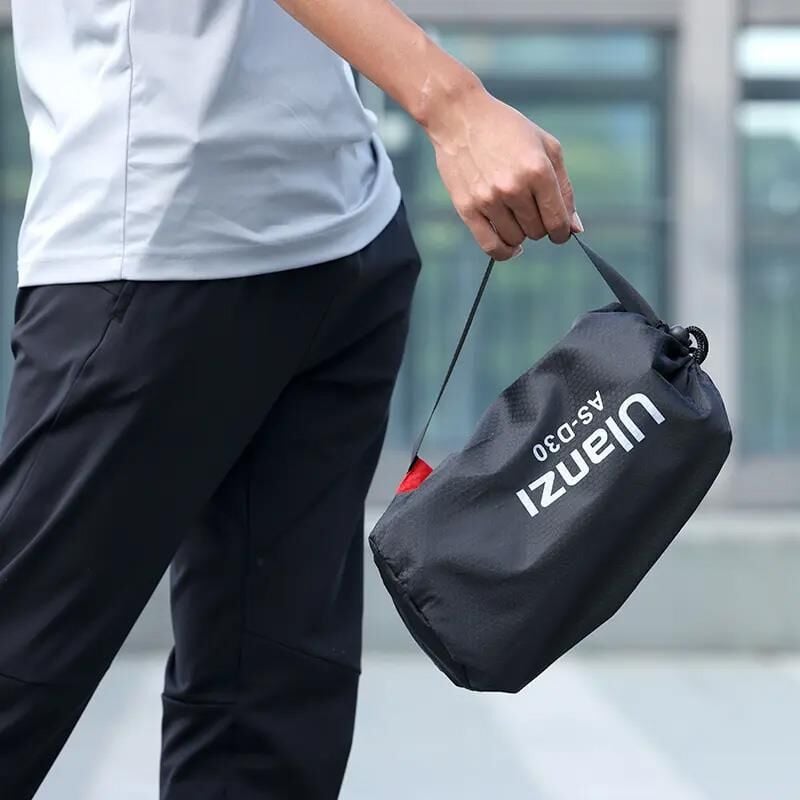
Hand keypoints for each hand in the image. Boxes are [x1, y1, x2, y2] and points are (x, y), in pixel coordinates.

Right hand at [424, 83, 581, 259]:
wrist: (460, 117)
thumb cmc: (507, 129)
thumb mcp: (546, 147)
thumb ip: (564, 188)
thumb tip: (575, 228)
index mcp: (538, 170)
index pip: (558, 221)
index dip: (563, 231)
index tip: (559, 230)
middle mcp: (514, 187)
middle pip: (538, 232)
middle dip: (540, 226)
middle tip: (531, 210)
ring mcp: (489, 200)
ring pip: (516, 239)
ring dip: (520, 234)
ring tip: (515, 215)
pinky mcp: (468, 208)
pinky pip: (491, 246)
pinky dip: (504, 252)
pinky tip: (511, 246)